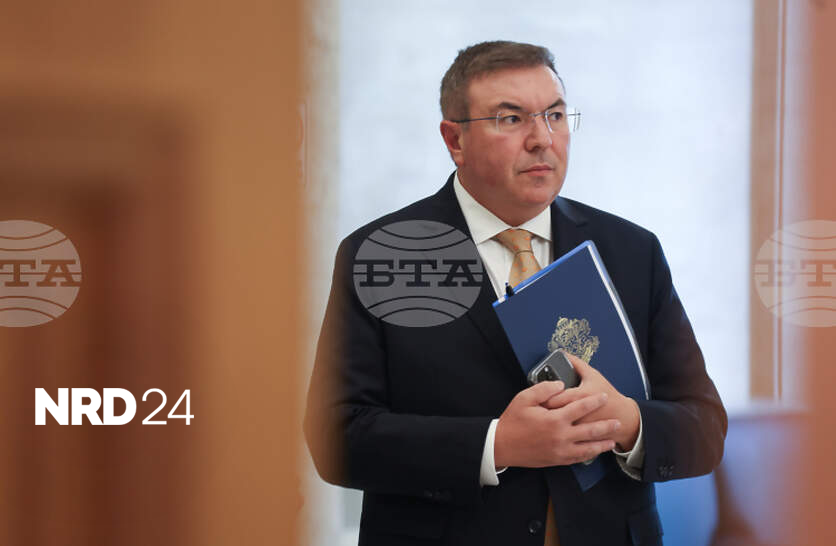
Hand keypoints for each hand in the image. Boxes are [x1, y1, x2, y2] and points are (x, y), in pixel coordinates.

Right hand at [494, 380, 620, 468]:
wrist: (502, 446)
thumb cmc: (512, 421)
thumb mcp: (524, 398)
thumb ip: (544, 389)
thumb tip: (561, 384)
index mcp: (554, 419)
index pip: (581, 407)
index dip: (595, 401)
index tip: (604, 396)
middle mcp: (561, 436)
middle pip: (590, 430)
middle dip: (606, 425)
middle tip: (617, 421)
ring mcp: (560, 450)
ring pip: (587, 448)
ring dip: (601, 444)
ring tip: (612, 441)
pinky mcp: (556, 460)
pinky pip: (577, 458)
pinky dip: (588, 455)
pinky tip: (594, 452)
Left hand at [542, 353, 640, 450]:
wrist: (623, 417)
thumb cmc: (608, 395)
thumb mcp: (593, 375)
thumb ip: (577, 364)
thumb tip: (563, 354)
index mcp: (580, 396)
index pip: (554, 397)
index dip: (542, 397)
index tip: (537, 396)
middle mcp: (578, 414)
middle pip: (552, 413)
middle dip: (541, 411)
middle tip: (534, 408)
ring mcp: (580, 429)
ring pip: (556, 427)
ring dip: (547, 424)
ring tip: (540, 420)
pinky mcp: (581, 439)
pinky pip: (564, 439)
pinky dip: (556, 435)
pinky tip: (551, 431)